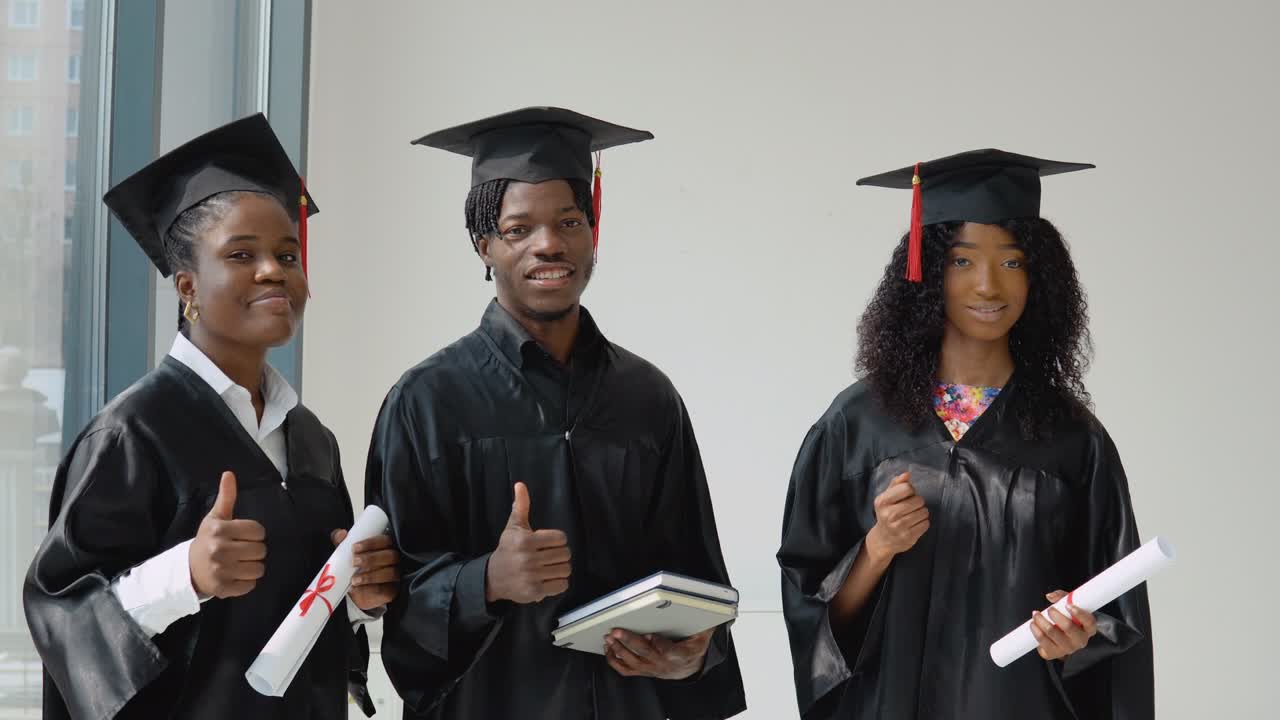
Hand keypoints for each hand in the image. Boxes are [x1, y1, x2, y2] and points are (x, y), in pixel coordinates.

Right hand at [189, 472, 266, 598]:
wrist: (188, 569)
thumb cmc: (207, 540)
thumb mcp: (215, 517)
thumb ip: (226, 497)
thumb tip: (229, 474)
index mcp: (219, 529)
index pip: (258, 531)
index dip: (255, 534)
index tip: (243, 536)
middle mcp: (218, 549)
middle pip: (261, 550)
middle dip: (254, 550)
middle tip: (241, 551)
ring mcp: (220, 570)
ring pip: (259, 569)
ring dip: (253, 567)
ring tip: (239, 563)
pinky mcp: (222, 588)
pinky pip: (250, 586)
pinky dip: (246, 582)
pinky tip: (234, 576)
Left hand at [332, 529, 399, 610]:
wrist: (360, 592)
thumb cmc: (358, 569)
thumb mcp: (349, 554)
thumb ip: (343, 542)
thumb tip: (341, 534)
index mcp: (387, 547)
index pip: (385, 540)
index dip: (371, 543)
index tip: (354, 548)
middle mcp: (395, 559)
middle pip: (390, 555)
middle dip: (371, 558)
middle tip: (354, 562)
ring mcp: (396, 575)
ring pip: (390, 573)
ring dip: (371, 576)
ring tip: (354, 579)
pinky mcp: (393, 591)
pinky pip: (386, 590)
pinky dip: (371, 589)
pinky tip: (359, 589)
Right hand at [485, 482, 570, 603]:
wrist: (493, 577)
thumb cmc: (508, 548)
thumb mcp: (513, 526)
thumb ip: (521, 506)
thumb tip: (520, 485)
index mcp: (526, 540)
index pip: (561, 538)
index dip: (558, 540)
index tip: (549, 543)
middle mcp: (528, 559)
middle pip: (565, 554)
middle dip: (560, 555)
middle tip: (551, 556)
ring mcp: (531, 576)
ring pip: (565, 570)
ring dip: (561, 569)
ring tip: (551, 567)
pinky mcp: (535, 592)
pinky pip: (562, 586)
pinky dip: (559, 583)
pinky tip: (549, 579)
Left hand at [603, 628, 714, 679]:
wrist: (687, 668)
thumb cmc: (692, 649)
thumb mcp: (702, 637)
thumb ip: (703, 624)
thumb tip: (706, 608)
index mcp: (679, 655)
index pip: (669, 651)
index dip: (659, 645)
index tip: (651, 635)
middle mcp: (663, 664)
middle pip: (644, 654)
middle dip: (629, 642)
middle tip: (617, 631)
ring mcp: (651, 669)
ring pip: (632, 662)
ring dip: (618, 650)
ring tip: (609, 637)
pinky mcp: (643, 671)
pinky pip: (626, 669)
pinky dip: (615, 660)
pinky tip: (609, 649)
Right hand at [864, 471, 929, 562]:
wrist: (884, 539)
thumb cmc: (887, 513)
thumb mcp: (887, 498)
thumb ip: (896, 484)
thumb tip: (907, 474)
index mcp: (882, 502)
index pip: (907, 488)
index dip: (910, 490)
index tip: (906, 495)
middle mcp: (889, 514)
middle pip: (918, 500)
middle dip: (918, 502)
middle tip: (911, 506)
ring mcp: (899, 527)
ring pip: (924, 512)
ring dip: (922, 512)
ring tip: (914, 515)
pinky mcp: (908, 537)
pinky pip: (926, 524)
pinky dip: (924, 522)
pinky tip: (915, 524)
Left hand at [1030, 590, 1097, 660]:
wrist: (1063, 638)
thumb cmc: (1069, 620)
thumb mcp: (1070, 606)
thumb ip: (1062, 597)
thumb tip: (1050, 596)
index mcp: (1088, 628)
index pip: (1089, 621)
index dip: (1079, 613)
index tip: (1068, 605)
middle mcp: (1080, 640)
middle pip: (1068, 627)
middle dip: (1056, 616)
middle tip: (1049, 609)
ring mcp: (1068, 648)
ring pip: (1052, 634)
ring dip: (1041, 622)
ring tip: (1036, 615)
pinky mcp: (1055, 653)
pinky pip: (1043, 644)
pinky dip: (1036, 632)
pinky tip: (1034, 626)